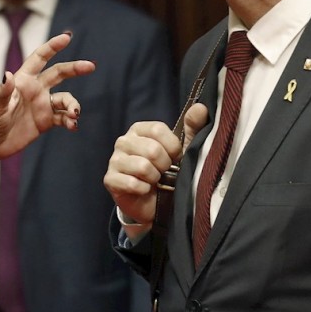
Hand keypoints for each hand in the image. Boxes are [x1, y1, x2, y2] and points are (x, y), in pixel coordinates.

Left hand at [0, 32, 94, 161]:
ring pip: (65, 99)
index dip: (53, 46)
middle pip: (59, 73)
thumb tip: (8, 75)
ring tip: (74, 115)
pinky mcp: (45, 122)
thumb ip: (3, 92)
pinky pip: (64, 118)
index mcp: (23, 80)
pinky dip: (71, 121)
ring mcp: (42, 105)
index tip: (67, 37)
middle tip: (91, 66)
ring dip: (73, 105)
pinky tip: (73, 126)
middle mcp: (35, 90)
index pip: (40, 58)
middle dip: (75, 68)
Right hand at [103, 104, 207, 227]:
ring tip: (154, 181)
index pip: (157, 130)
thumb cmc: (167, 173)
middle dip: (164, 165)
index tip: (176, 157)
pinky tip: (144, 190)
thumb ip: (193, 128)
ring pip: (143, 167)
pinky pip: (133, 184)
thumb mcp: (183, 151)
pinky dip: (144, 190)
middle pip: (152, 149)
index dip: (172, 147)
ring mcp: (114, 160)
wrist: (154, 203)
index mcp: (139, 130)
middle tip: (164, 172)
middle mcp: (124, 141)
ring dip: (155, 178)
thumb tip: (200, 108)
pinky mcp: (110, 179)